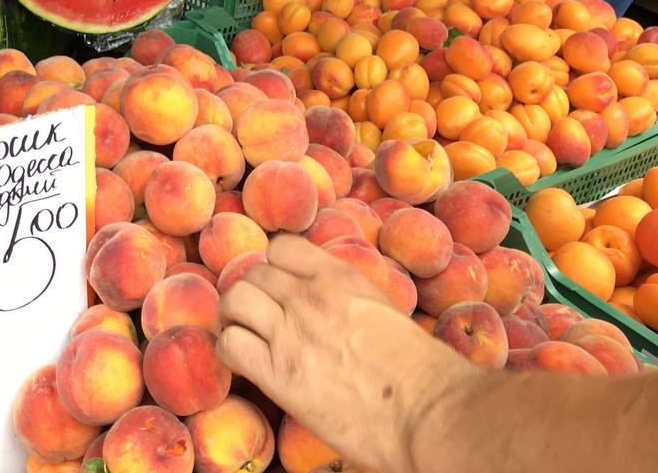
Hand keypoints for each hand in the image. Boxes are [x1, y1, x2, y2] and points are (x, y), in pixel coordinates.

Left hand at [216, 236, 474, 472]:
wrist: (428, 409)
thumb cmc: (420, 371)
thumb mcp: (383, 310)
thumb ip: (349, 299)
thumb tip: (335, 310)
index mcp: (339, 278)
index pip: (281, 247)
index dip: (273, 268)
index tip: (277, 289)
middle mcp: (309, 297)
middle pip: (252, 274)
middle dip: (251, 294)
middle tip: (257, 318)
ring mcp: (290, 333)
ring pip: (234, 301)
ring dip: (234, 317)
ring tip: (245, 335)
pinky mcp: (278, 373)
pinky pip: (230, 345)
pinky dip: (230, 351)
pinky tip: (246, 365)